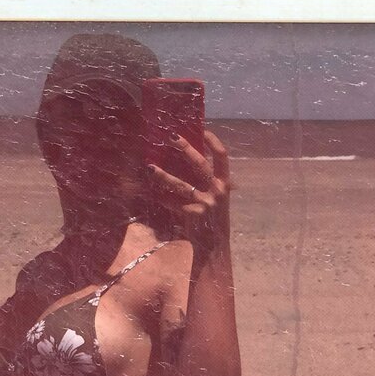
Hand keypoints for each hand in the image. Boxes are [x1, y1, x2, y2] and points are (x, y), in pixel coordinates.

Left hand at [146, 130, 231, 253]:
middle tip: (171, 137)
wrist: (215, 246)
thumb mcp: (218, 198)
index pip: (222, 157)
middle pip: (200, 164)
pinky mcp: (193, 215)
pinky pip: (172, 203)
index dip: (213, 142)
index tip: (202, 129)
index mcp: (225, 183)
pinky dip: (161, 199)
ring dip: (163, 175)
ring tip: (149, 167)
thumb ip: (209, 182)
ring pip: (180, 185)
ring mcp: (206, 203)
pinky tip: (151, 194)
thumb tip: (190, 161)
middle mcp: (217, 191)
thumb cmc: (214, 219)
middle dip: (186, 148)